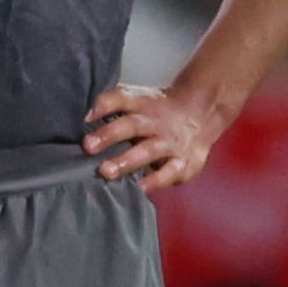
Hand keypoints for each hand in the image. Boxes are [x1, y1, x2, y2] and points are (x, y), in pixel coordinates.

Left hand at [86, 80, 228, 188]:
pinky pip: (170, 172)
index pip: (122, 98)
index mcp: (144, 104)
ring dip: (127, 161)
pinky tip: (139, 188)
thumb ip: (112, 105)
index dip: (104, 105)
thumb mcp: (138, 100)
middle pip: (132, 125)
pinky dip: (155, 181)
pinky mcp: (186, 162)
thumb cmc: (158, 111)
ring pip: (149, 151)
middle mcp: (157, 122)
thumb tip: (86, 117)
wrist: (202, 113)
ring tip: (107, 172)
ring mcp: (173, 142)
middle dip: (110, 135)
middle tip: (88, 147)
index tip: (86, 118)